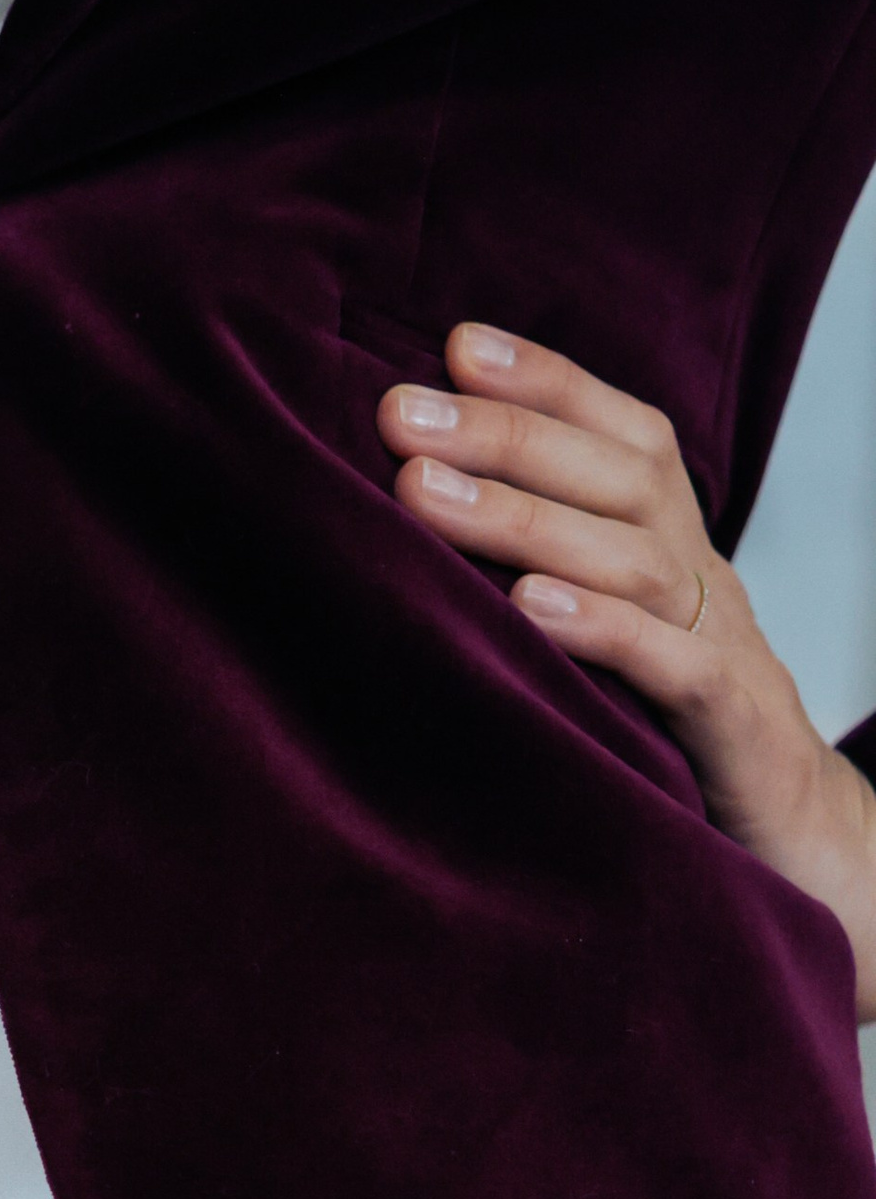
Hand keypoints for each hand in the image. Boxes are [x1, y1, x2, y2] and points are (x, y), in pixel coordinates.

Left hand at [379, 324, 875, 1009]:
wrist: (803, 854)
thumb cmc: (677, 745)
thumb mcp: (614, 648)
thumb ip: (548, 586)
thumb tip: (418, 532)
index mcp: (676, 550)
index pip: (624, 434)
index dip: (549, 380)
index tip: (453, 344)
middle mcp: (703, 578)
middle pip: (616, 477)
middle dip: (504, 431)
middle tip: (394, 410)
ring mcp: (721, 647)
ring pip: (632, 557)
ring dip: (521, 517)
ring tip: (422, 492)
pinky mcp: (728, 727)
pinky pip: (667, 664)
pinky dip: (598, 629)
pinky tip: (525, 609)